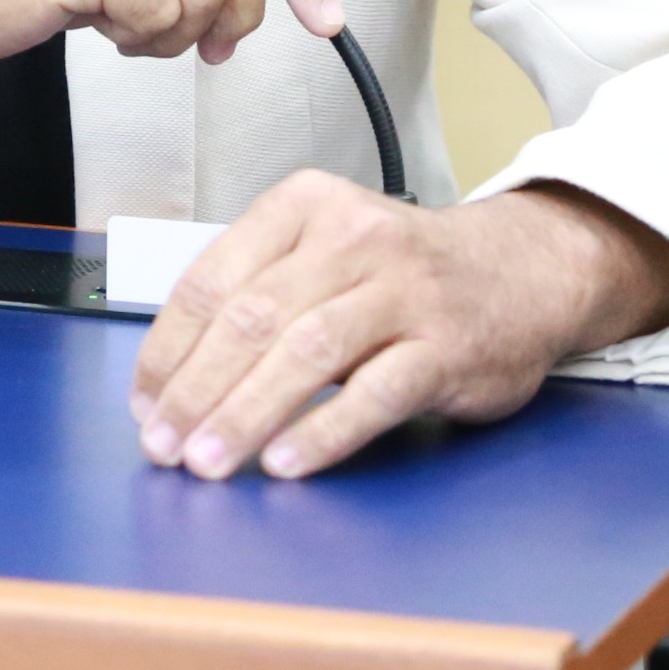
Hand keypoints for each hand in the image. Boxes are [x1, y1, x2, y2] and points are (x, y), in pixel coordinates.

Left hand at [131, 177, 668, 478]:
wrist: (524, 270)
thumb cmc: (405, 273)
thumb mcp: (326, 250)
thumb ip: (260, 292)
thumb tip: (175, 378)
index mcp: (305, 207)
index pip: (213, 279)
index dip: (169, 349)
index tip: (144, 402)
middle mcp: (352, 239)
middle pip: (253, 319)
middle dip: (196, 390)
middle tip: (163, 446)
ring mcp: (404, 292)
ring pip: (306, 354)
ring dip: (246, 414)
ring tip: (208, 461)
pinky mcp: (446, 346)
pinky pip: (373, 393)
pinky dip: (323, 431)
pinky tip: (285, 462)